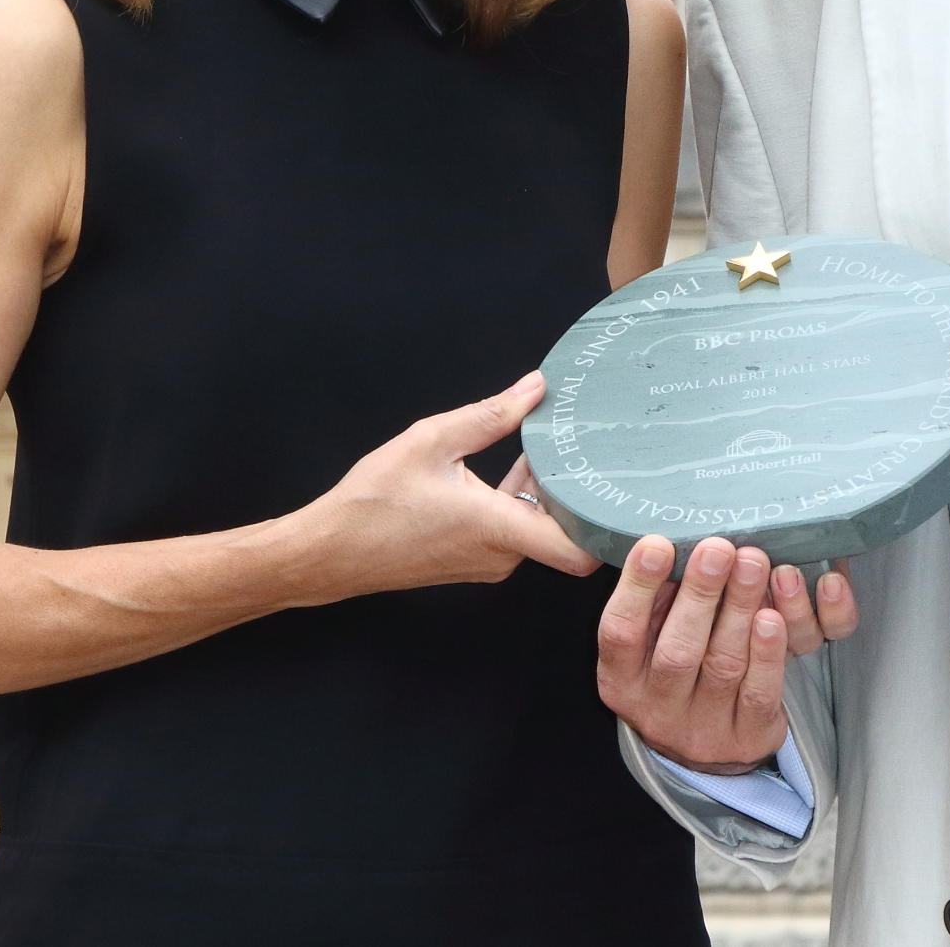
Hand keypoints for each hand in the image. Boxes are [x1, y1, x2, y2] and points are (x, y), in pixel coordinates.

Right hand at [287, 373, 597, 601]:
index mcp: (499, 529)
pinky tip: (517, 463)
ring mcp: (486, 562)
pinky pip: (514, 531)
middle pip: (564, 530)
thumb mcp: (432, 441)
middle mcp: (501, 556)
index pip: (578, 551)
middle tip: (592, 447)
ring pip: (537, 528)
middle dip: (576, 491)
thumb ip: (490, 415)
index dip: (604, 526)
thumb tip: (537, 388)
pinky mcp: (472, 560)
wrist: (330, 551)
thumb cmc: (374, 500)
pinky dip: (521, 501)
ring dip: (544, 492)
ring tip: (556, 446)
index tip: (620, 490)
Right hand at [597, 534, 857, 773]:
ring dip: (739, 610)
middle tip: (718, 548)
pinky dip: (766, 654)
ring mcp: (701, 731)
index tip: (657, 543)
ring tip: (753, 563)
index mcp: (621, 679)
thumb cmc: (677, 664)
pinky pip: (758, 694)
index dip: (638, 587)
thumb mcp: (651, 639)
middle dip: (700, 594)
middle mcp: (655, 710)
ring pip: (722, 666)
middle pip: (677, 651)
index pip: (620, 632)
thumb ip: (655, 599)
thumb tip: (671, 537)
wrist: (710, 743)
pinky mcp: (745, 740)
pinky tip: (772, 617)